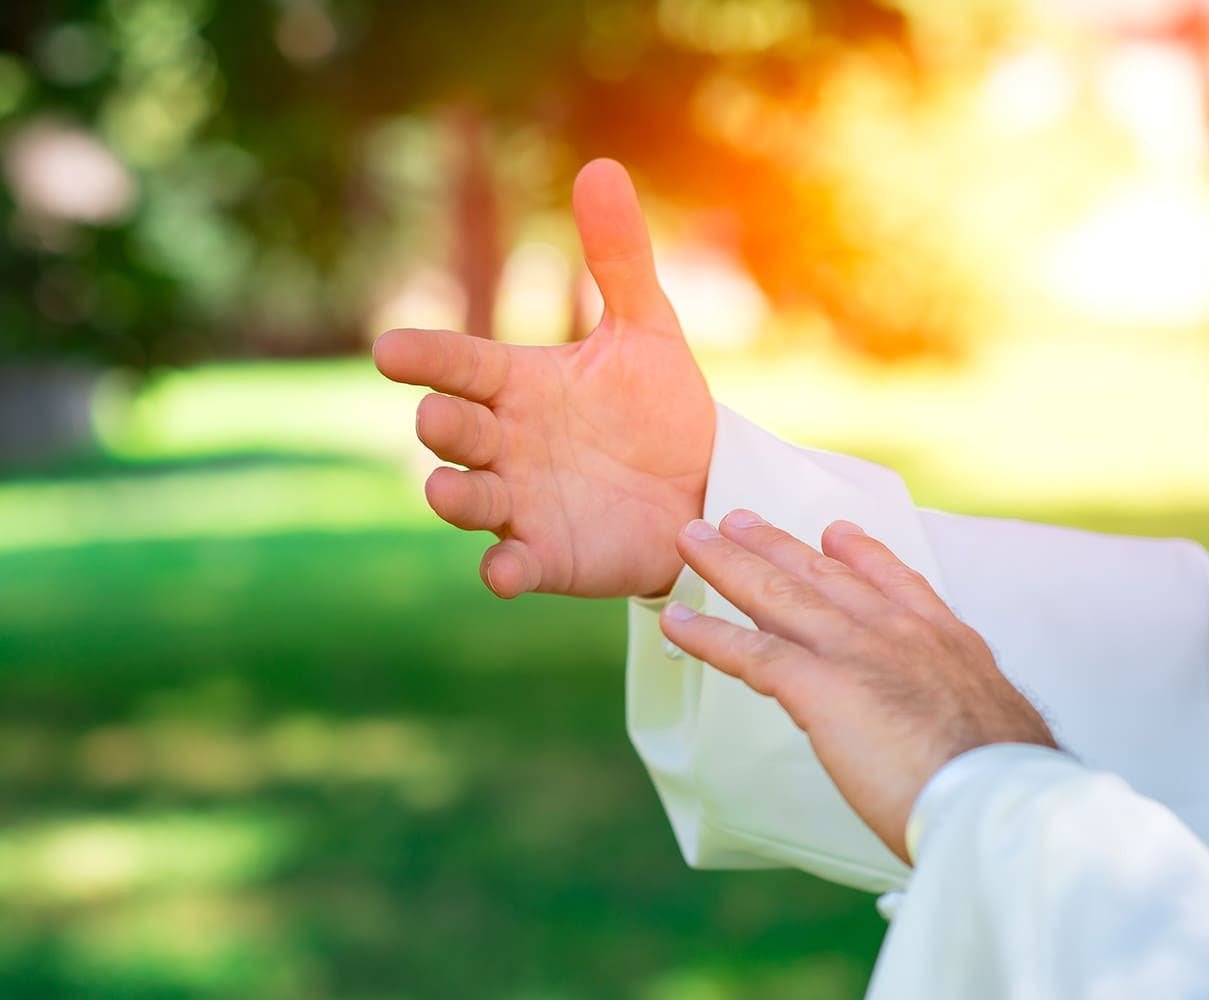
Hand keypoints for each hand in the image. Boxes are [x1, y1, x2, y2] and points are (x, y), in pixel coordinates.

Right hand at [373, 159, 714, 598]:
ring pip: (467, 499)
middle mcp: (506, 443)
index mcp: (519, 384)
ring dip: (454, 497)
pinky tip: (505, 572)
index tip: (390, 350)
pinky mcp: (547, 556)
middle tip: (442, 416)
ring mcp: (520, 503)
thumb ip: (619, 258)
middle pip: (454, 430)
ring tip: (447, 490)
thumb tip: (601, 165)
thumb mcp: (646, 330)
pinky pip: (513, 565)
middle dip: (442, 424)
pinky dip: (504, 570)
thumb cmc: (661, 408)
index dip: (427, 357)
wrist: (704, 486)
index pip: (460, 363)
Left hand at [659, 510, 1054, 862]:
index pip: (897, 584)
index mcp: (946, 643)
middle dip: (777, 545)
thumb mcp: (1001, 731)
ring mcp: (858, 652)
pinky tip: (675, 621)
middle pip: (825, 576)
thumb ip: (969, 721)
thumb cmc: (1004, 786)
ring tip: (692, 541)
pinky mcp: (822, 686)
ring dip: (730, 565)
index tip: (839, 532)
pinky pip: (751, 652)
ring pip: (780, 596)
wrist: (997, 796)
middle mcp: (900, 632)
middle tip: (738, 519)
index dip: (863, 555)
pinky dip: (708, 635)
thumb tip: (968, 744)